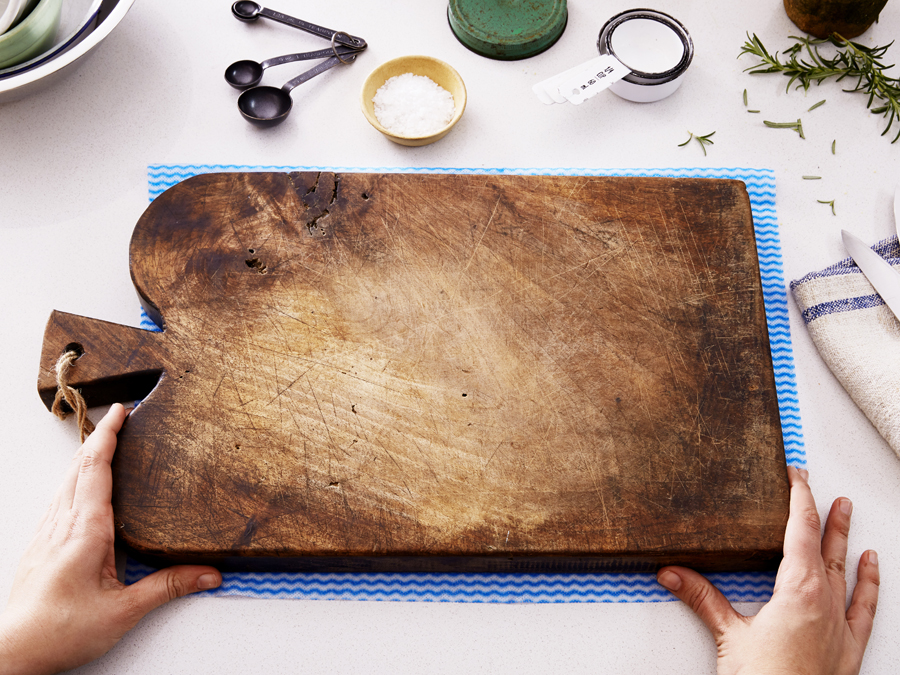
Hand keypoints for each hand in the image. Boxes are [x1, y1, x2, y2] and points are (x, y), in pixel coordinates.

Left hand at [0, 404, 221, 674]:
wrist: (14, 653)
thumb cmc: (59, 632)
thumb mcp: (123, 611)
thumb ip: (167, 587)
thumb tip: (207, 573)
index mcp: (85, 530)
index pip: (96, 468)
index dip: (108, 435)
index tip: (121, 411)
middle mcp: (62, 525)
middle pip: (79, 466)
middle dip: (99, 436)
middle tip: (118, 416)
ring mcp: (46, 534)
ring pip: (65, 481)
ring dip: (84, 455)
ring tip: (101, 442)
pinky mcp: (39, 546)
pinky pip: (57, 499)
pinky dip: (72, 478)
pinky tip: (77, 486)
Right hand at [657, 467, 879, 674]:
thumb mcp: (726, 635)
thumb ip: (701, 599)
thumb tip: (672, 573)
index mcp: (799, 590)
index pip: (801, 531)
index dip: (799, 499)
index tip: (796, 476)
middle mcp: (826, 602)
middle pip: (827, 545)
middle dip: (822, 513)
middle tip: (817, 485)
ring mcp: (841, 626)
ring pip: (846, 571)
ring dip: (845, 540)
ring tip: (847, 512)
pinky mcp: (849, 649)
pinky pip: (864, 607)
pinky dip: (870, 584)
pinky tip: (872, 568)